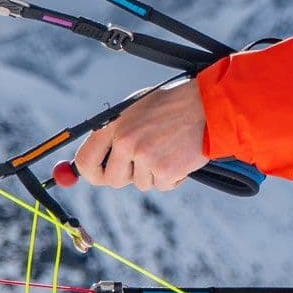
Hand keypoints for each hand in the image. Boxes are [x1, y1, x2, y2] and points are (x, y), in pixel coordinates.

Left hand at [73, 80, 208, 191]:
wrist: (206, 106)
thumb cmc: (172, 106)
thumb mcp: (136, 109)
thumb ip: (116, 132)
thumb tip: (99, 160)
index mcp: (114, 125)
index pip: (85, 160)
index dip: (91, 173)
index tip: (101, 175)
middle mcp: (125, 141)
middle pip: (113, 180)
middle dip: (129, 176)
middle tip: (145, 163)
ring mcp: (145, 157)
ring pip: (141, 184)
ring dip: (155, 174)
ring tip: (169, 150)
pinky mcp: (165, 170)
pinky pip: (163, 186)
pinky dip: (173, 177)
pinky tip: (180, 157)